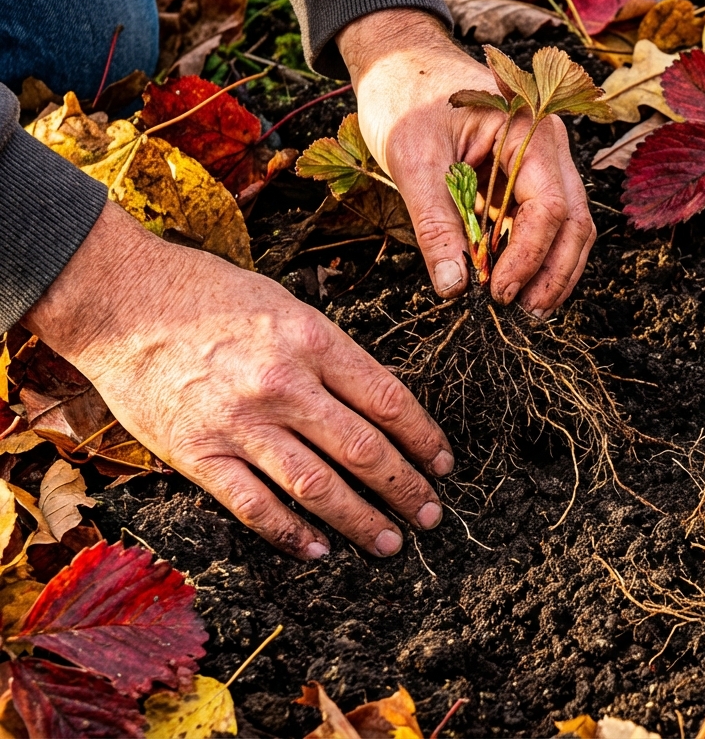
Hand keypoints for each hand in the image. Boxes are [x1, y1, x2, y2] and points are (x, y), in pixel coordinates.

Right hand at [22, 202, 453, 558]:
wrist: (122, 299)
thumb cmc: (208, 296)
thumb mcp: (288, 306)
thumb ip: (332, 355)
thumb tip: (379, 404)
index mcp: (313, 342)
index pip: (389, 401)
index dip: (424, 439)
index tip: (442, 463)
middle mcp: (283, 385)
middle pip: (363, 450)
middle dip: (406, 489)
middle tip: (431, 515)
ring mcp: (240, 423)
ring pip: (317, 487)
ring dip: (361, 521)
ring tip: (390, 541)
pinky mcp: (198, 454)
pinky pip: (254, 506)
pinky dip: (291, 535)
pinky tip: (318, 550)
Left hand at [338, 8, 594, 316]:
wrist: (398, 61)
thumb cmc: (404, 96)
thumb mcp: (412, 159)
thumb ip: (435, 223)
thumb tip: (454, 286)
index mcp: (528, 130)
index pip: (548, 207)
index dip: (528, 257)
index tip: (496, 292)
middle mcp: (548, 145)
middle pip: (573, 221)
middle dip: (554, 272)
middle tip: (524, 313)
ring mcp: (542, 161)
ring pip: (568, 225)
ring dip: (552, 269)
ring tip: (526, 308)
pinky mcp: (525, 176)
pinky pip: (543, 221)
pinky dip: (533, 255)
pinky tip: (514, 283)